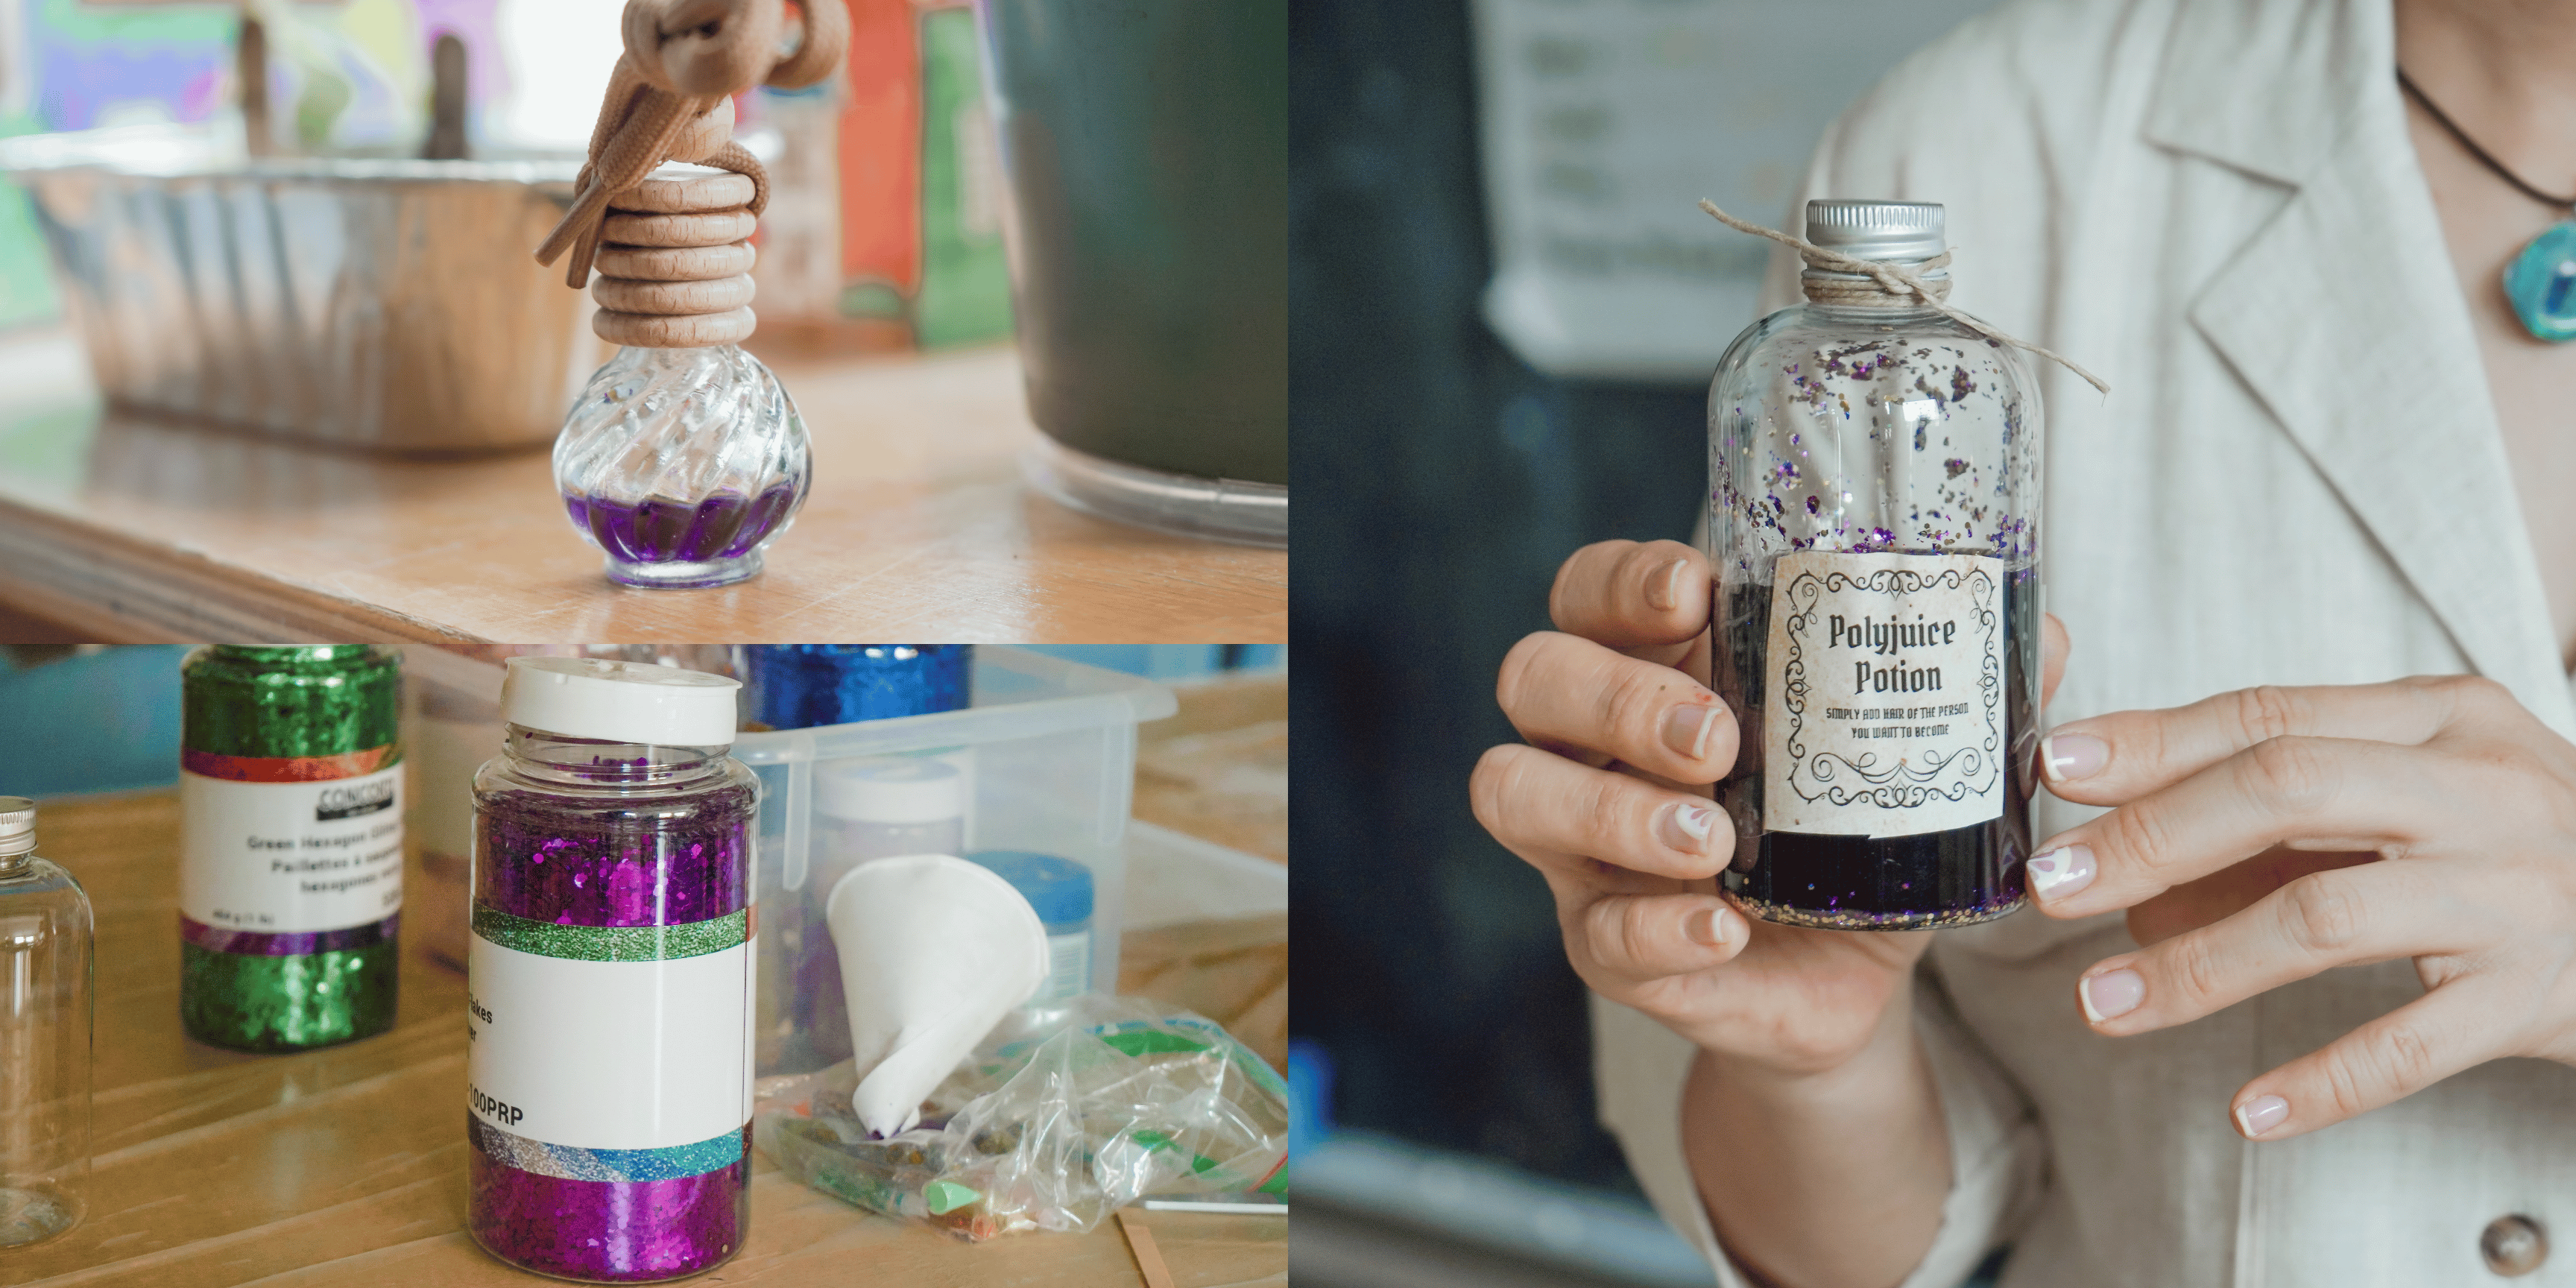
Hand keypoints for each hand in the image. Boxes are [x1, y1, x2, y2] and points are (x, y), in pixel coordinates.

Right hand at [1469, 540, 2068, 1075]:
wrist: (1844, 980)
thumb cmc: (1854, 833)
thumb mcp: (1905, 754)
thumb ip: (1956, 690)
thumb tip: (2040, 626)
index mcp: (1657, 666)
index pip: (1589, 590)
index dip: (1622, 581)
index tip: (1692, 590)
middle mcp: (1593, 744)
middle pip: (1534, 675)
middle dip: (1616, 695)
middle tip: (1717, 736)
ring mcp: (1582, 846)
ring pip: (1514, 790)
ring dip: (1609, 809)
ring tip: (1710, 839)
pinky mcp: (1601, 944)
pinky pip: (1593, 932)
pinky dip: (1656, 926)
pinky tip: (1722, 926)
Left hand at [2029, 676, 2575, 1140]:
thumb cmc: (2523, 854)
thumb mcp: (2422, 799)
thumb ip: (2286, 826)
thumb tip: (2131, 878)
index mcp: (2441, 720)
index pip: (2269, 717)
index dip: (2151, 743)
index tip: (2053, 767)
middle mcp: (2479, 789)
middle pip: (2282, 790)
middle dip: (2150, 838)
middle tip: (2052, 888)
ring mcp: (2513, 891)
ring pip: (2323, 915)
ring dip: (2197, 964)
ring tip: (2102, 1005)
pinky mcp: (2539, 994)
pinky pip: (2410, 1043)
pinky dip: (2321, 1080)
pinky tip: (2248, 1110)